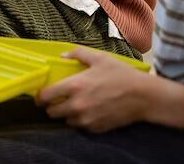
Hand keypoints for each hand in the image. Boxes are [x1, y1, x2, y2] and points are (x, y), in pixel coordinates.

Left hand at [36, 47, 153, 132]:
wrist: (143, 96)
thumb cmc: (122, 75)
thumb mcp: (100, 58)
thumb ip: (78, 54)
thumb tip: (63, 55)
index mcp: (75, 86)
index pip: (45, 97)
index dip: (40, 96)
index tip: (42, 95)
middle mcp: (77, 105)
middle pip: (52, 112)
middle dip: (53, 106)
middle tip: (59, 100)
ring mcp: (86, 119)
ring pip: (66, 121)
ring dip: (68, 114)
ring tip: (77, 104)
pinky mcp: (95, 128)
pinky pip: (81, 126)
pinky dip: (82, 120)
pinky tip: (91, 110)